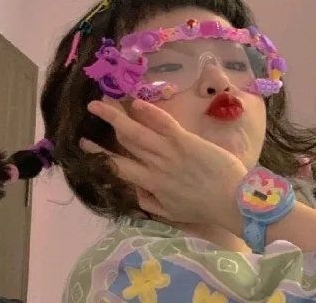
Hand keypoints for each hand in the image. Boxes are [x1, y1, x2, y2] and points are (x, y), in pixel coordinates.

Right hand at [86, 99, 246, 233]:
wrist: (231, 200)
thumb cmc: (203, 206)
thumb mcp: (171, 212)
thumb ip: (150, 202)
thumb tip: (135, 190)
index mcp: (150, 183)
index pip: (118, 166)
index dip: (99, 153)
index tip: (84, 143)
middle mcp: (153, 165)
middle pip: (124, 142)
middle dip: (106, 125)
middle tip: (91, 110)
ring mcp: (168, 150)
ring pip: (137, 131)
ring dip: (117, 116)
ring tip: (100, 103)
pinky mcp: (185, 140)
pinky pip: (164, 124)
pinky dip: (150, 113)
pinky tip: (135, 103)